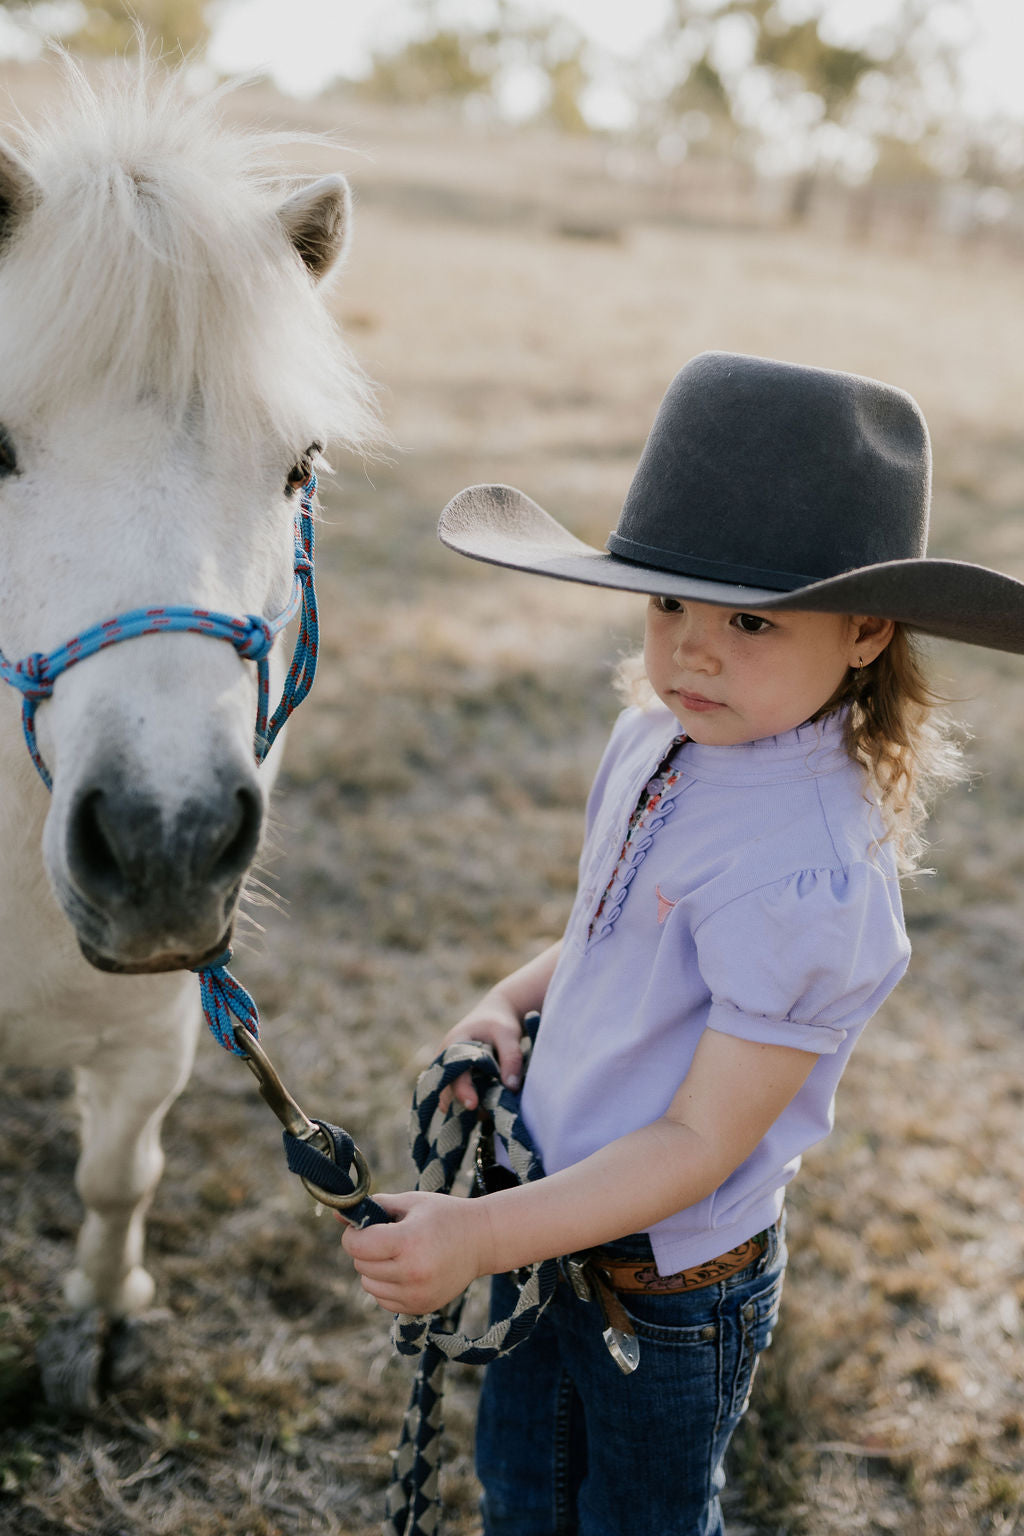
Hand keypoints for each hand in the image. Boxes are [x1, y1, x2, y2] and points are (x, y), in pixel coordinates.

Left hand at [341, 1191, 490, 1315]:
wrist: (481, 1241)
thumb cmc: (444, 1215)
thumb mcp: (411, 1202)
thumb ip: (375, 1207)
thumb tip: (338, 1215)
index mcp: (409, 1241)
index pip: (357, 1246)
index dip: (354, 1234)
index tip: (364, 1226)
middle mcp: (412, 1272)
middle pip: (361, 1265)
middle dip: (366, 1250)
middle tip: (387, 1237)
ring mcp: (417, 1294)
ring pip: (368, 1285)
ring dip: (374, 1269)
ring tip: (398, 1254)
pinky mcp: (420, 1308)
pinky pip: (383, 1300)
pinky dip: (386, 1286)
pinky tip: (405, 1270)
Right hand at [439, 991, 525, 1110]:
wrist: (493, 1017)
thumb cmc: (499, 1023)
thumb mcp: (508, 1034)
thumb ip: (511, 1058)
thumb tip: (511, 1087)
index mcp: (453, 1046)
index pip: (452, 1072)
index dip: (462, 1090)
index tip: (473, 1105)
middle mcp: (444, 1062)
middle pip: (447, 1092)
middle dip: (464, 1105)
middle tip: (486, 1113)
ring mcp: (447, 1073)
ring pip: (452, 1100)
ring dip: (469, 1108)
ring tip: (490, 1108)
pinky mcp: (455, 1082)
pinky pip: (458, 1100)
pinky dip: (473, 1105)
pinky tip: (487, 1106)